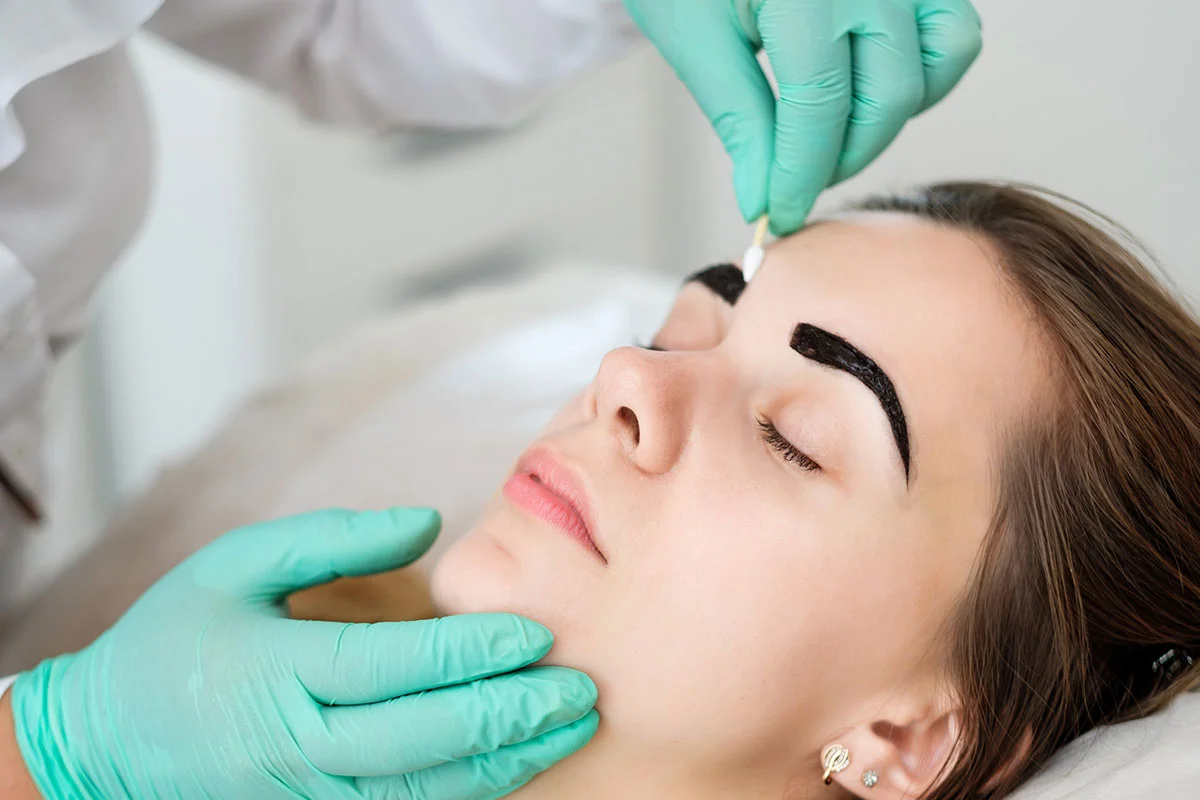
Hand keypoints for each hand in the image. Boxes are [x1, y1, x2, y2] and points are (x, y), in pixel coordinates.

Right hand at [10, 508, 597, 798]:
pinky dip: (465, 789)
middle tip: (581, 689)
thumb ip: (332, 539)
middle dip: (509, 714)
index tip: (536, 634)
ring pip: (423, 785)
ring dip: (504, 760)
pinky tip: (514, 764)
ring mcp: (308, 789)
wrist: (105, 741)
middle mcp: (298, 741)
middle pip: (421, 735)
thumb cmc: (176, 635)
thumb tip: (427, 524)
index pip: (390, 665)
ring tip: (568, 728)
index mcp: (275, 669)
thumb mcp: (236, 563)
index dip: (468, 652)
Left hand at [626, 0, 982, 233]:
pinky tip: (866, 88)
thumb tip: (764, 195)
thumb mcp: (695, 39)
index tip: (777, 213)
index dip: (799, 174)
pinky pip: (950, 28)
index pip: (819, 109)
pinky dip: (922, 71)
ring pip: (935, 63)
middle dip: (840, 156)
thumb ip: (742, 119)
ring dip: (887, 117)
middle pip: (885, 98)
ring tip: (828, 132)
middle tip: (795, 178)